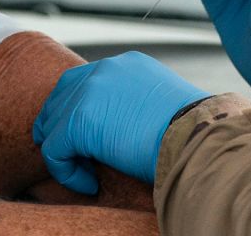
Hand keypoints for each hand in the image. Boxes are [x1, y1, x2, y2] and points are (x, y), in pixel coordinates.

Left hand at [32, 52, 207, 194]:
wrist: (196, 137)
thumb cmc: (191, 130)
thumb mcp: (163, 103)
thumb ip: (136, 104)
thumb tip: (123, 127)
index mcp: (126, 64)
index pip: (86, 80)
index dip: (77, 107)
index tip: (83, 134)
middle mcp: (104, 70)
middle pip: (62, 95)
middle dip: (59, 124)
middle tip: (68, 154)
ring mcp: (87, 94)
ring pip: (53, 123)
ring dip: (64, 151)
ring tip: (83, 173)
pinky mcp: (77, 122)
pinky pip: (55, 151)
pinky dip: (67, 172)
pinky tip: (89, 184)